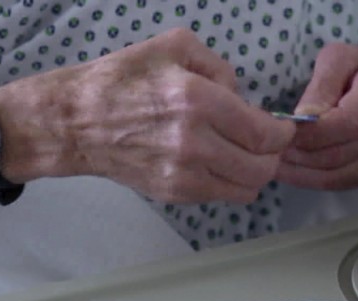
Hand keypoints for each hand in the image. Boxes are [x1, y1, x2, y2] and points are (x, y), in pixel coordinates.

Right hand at [9, 29, 295, 204]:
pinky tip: (218, 163)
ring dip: (254, 173)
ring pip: (246, 188)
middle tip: (266, 142)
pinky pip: (221, 196)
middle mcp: (194, 143)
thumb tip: (242, 98)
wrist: (75, 122)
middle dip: (272, 154)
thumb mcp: (174, 47)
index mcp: (197, 101)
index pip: (264, 133)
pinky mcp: (173, 193)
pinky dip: (230, 183)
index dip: (282, 133)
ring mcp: (183, 174)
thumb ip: (219, 67)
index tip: (282, 127)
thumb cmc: (122, 79)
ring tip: (244, 155)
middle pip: (262, 166)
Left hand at [275, 43, 357, 190]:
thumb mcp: (338, 59)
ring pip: (339, 175)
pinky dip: (312, 180)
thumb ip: (322, 84)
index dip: (313, 133)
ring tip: (276, 161)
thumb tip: (305, 118)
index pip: (349, 123)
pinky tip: (293, 170)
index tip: (284, 131)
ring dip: (302, 172)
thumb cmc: (357, 70)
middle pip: (341, 153)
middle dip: (302, 154)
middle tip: (272, 149)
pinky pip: (342, 184)